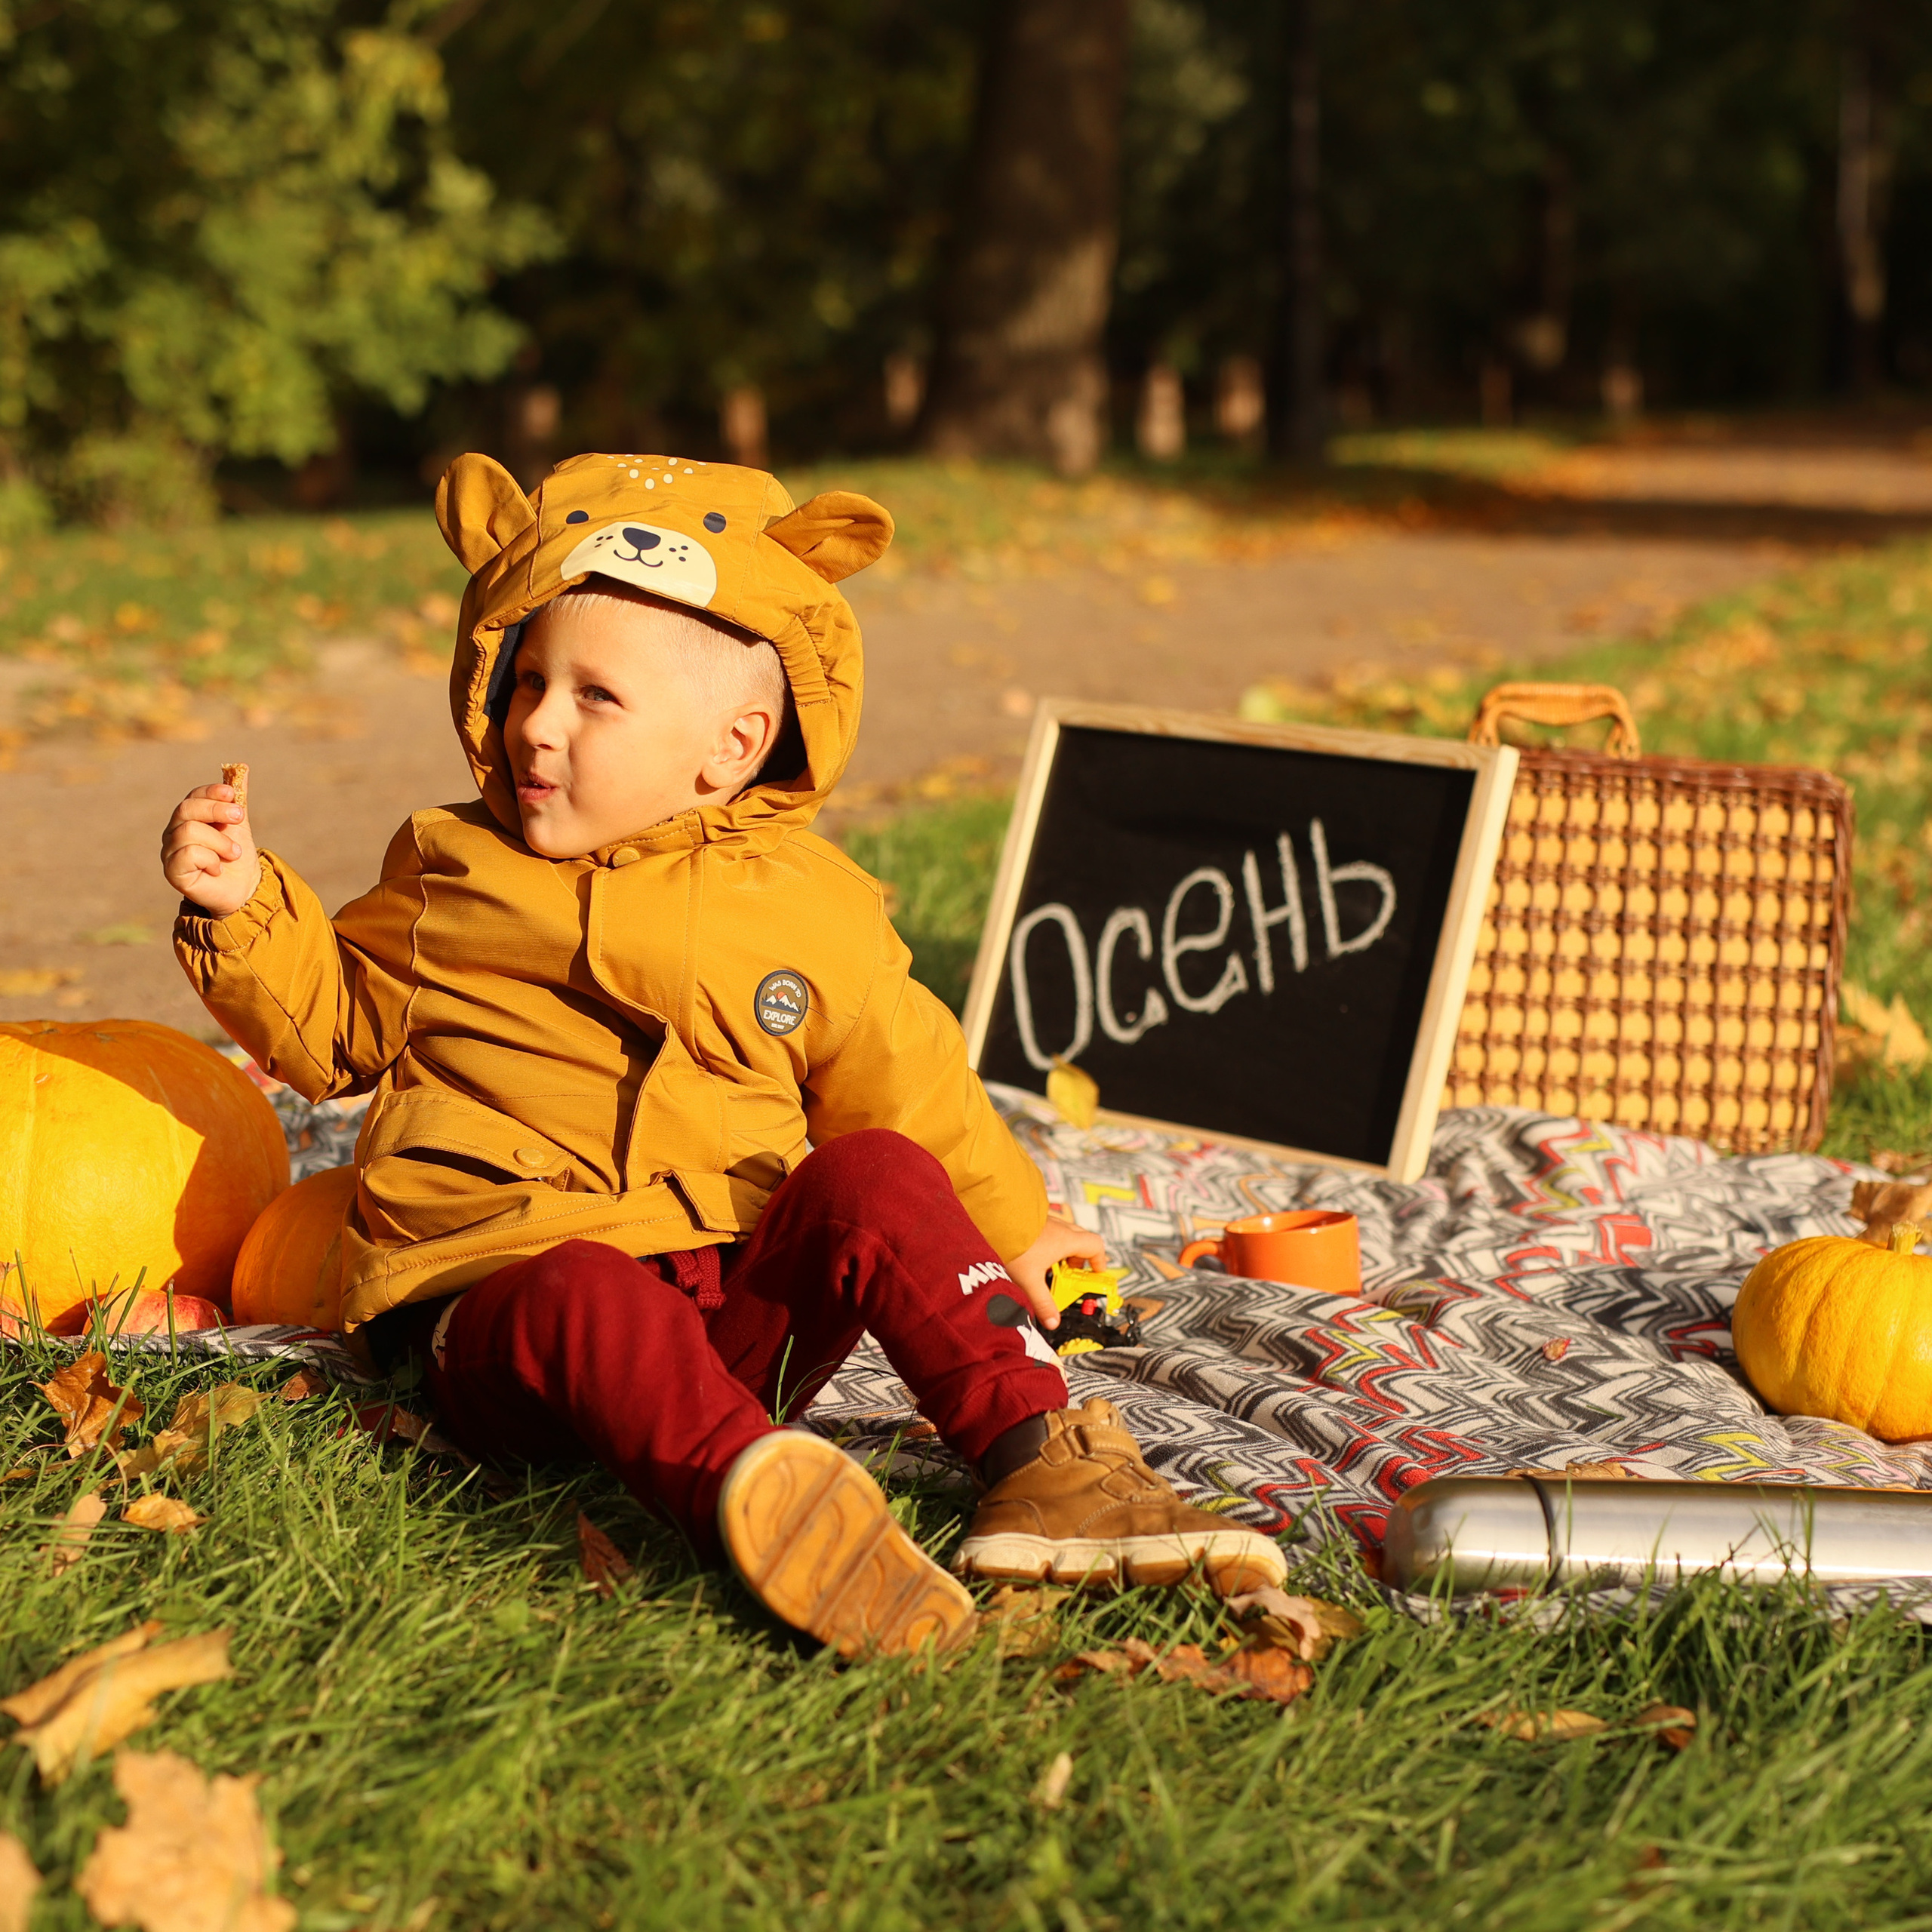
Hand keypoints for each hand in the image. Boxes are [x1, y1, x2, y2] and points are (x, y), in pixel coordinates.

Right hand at [160, 779, 260, 915]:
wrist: (243, 888)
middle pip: (186, 809)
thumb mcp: (238, 825)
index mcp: (187, 818)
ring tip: (232, 854)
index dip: (212, 792)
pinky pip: (188, 854)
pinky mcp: (172, 872)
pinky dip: (210, 860)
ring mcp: (169, 852)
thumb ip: (237, 800)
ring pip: (189, 831)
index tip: (233, 795)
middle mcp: (173, 832)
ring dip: (219, 841)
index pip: (192, 796)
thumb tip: (242, 767)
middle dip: (217, 811)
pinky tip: (217, 869)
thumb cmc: (237, 856)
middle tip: (240, 819)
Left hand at [1005, 1215, 1106, 1329]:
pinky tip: (1033, 1257)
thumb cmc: (1012, 1243)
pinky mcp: (1032, 1220)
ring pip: (1064, 1235)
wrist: (991, 1220)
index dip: (1099, 1261)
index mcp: (1066, 1240)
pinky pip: (1048, 1232)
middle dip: (1079, 1260)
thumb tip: (1052, 1320)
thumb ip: (1042, 1302)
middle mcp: (1059, 1228)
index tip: (1095, 1274)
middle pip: (1082, 1241)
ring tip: (1049, 1269)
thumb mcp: (1029, 1280)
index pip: (1095, 1246)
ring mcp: (1046, 1221)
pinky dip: (1047, 1245)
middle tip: (1070, 1276)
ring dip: (1062, 1252)